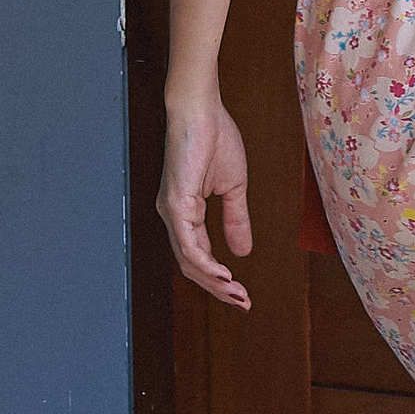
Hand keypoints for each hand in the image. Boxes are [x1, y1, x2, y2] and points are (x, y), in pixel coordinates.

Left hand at [159, 90, 253, 310]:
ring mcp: (171, 212)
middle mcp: (172, 217)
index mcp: (183, 214)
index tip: (242, 294)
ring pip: (188, 260)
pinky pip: (187, 243)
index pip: (198, 257)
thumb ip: (235, 219)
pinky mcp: (175, 203)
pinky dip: (205, 262)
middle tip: (243, 303)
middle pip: (191, 266)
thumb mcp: (233, 187)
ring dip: (214, 282)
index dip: (218, 279)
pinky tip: (224, 274)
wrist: (202, 110)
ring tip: (237, 294)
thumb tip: (242, 252)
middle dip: (217, 289)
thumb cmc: (214, 139)